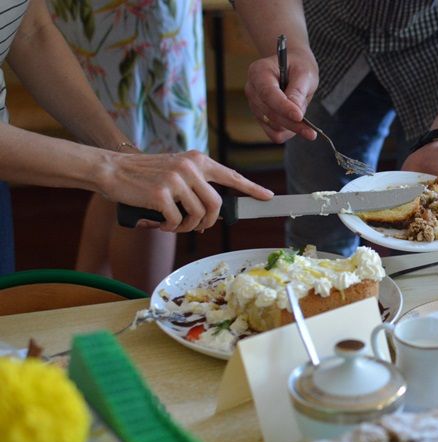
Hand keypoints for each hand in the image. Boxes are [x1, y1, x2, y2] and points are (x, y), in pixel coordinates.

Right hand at [103, 150, 273, 231]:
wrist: (112, 169)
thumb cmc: (144, 176)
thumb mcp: (176, 171)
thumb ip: (196, 184)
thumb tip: (214, 213)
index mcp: (197, 160)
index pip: (231, 175)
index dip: (251, 188)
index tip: (267, 197)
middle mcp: (190, 167)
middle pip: (216, 204)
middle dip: (210, 222)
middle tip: (196, 227)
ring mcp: (176, 179)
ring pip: (197, 215)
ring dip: (187, 227)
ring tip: (174, 224)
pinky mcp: (161, 193)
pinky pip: (177, 221)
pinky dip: (170, 228)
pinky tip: (161, 223)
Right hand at [245, 48, 318, 142]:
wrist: (293, 68)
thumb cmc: (298, 67)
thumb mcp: (303, 72)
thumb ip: (298, 90)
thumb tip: (295, 112)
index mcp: (258, 72)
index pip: (268, 94)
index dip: (283, 107)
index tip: (299, 116)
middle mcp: (252, 90)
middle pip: (271, 114)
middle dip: (292, 123)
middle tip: (312, 132)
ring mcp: (255, 106)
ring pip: (274, 127)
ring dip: (292, 126)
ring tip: (303, 113)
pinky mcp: (261, 118)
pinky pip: (274, 134)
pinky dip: (288, 133)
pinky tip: (298, 125)